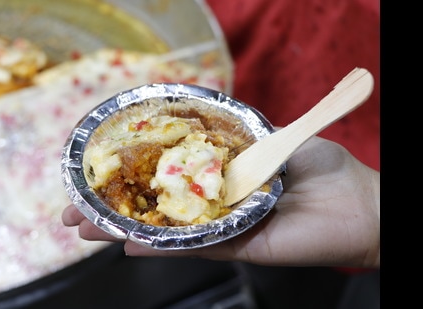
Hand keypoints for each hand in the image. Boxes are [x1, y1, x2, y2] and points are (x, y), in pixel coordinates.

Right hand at [62, 136, 379, 267]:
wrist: (360, 205)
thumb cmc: (321, 166)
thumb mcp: (272, 136)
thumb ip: (234, 132)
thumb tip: (194, 120)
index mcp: (217, 174)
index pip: (162, 175)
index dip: (128, 174)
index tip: (93, 171)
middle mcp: (212, 202)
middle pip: (153, 207)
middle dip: (111, 208)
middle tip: (72, 210)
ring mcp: (220, 226)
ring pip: (163, 231)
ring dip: (121, 230)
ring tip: (84, 229)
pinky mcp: (235, 246)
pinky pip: (192, 248)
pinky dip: (159, 248)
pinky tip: (126, 245)